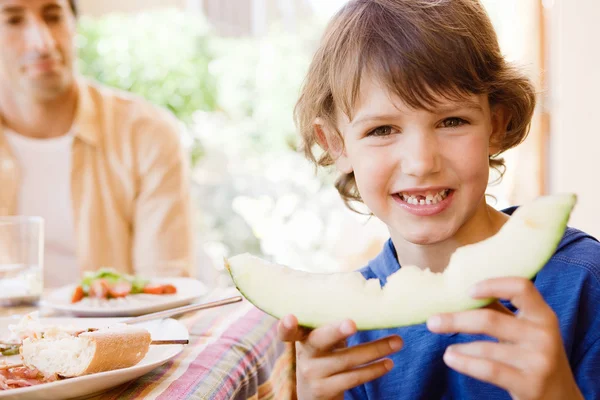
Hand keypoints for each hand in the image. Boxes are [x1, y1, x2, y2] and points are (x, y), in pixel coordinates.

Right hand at [277, 315, 401, 399]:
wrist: (315, 393)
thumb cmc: (324, 356)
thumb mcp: (321, 340)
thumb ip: (330, 322)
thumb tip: (366, 294)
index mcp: (302, 337)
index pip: (288, 331)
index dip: (287, 325)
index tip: (290, 317)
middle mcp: (304, 355)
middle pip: (321, 340)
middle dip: (336, 331)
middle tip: (352, 324)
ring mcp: (313, 374)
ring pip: (347, 360)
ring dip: (375, 350)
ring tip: (397, 342)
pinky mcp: (325, 390)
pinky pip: (353, 378)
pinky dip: (374, 369)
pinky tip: (388, 363)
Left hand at [427, 277, 583, 399]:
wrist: (560, 397)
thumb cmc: (533, 354)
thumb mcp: (525, 330)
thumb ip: (499, 310)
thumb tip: (458, 292)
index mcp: (543, 315)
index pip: (522, 287)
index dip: (492, 285)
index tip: (467, 291)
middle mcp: (544, 335)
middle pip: (490, 320)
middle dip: (456, 320)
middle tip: (432, 321)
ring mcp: (539, 360)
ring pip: (486, 347)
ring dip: (459, 347)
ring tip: (446, 348)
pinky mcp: (530, 384)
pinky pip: (489, 369)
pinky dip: (464, 362)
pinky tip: (451, 358)